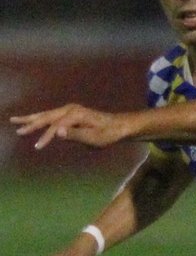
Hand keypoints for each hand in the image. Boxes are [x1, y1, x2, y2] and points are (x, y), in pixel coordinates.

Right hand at [11, 104, 126, 150]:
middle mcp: (70, 109)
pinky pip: (52, 115)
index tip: (37, 146)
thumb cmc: (110, 134)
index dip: (45, 137)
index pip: (55, 127)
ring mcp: (71, 110)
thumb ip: (75, 134)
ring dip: (32, 117)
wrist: (121, 126)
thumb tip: (57, 132)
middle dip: (30, 121)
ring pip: (47, 114)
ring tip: (16, 120)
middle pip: (46, 116)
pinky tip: (34, 120)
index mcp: (75, 114)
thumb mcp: (94, 138)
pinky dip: (41, 118)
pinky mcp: (72, 113)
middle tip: (15, 125)